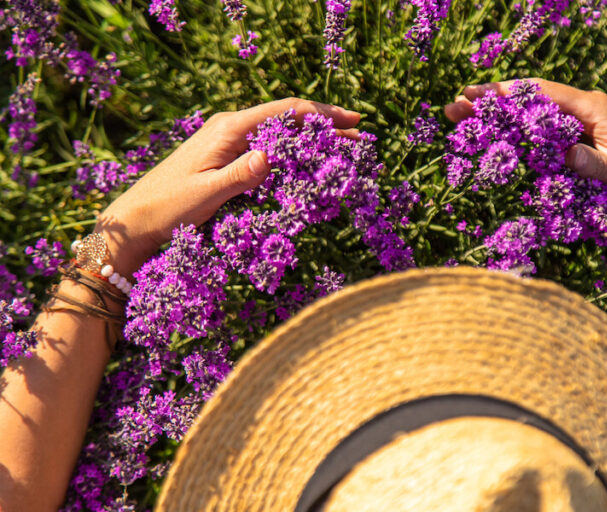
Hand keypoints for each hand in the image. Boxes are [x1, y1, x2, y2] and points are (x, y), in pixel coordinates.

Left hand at [95, 98, 360, 275]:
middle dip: (324, 127)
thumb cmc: (168, 207)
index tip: (353, 122)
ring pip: (280, 134)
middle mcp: (231, 129)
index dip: (322, 115)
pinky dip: (293, 153)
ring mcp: (228, 142)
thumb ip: (240, 175)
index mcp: (229, 130)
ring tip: (342, 149)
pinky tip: (308, 164)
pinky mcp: (226, 158)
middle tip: (359, 137)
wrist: (136, 219)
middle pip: (287, 119)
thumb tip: (271, 155)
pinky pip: (267, 148)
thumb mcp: (206, 193)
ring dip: (311, 140)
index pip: (286, 112)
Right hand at [444, 79, 606, 212]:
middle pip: (532, 100)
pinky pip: (547, 130)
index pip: (541, 94)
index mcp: (595, 109)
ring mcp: (586, 124)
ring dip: (502, 115)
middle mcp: (588, 110)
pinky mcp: (586, 140)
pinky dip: (520, 131)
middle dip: (492, 102)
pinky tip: (500, 136)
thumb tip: (564, 153)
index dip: (504, 94)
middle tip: (454, 106)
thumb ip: (594, 164)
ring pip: (535, 114)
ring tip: (466, 119)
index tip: (472, 96)